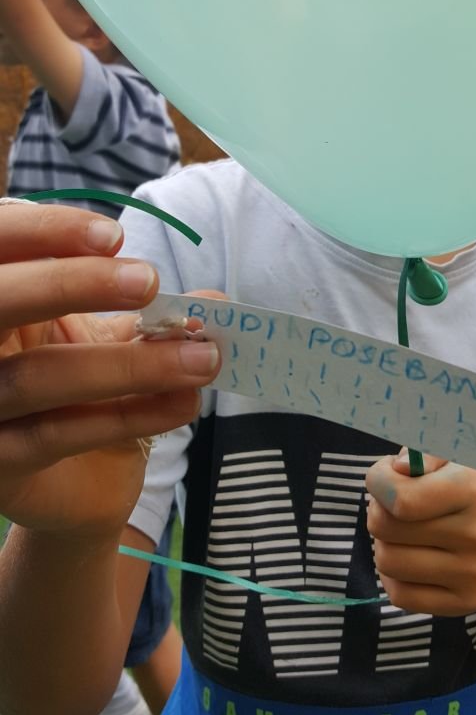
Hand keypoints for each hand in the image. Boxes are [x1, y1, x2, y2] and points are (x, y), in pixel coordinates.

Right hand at [0, 202, 219, 540]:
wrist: (80, 483)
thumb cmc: (93, 391)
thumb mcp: (120, 338)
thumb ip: (157, 313)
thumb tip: (216, 301)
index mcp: (0, 297)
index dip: (43, 231)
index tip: (113, 237)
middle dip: (70, 284)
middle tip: (148, 281)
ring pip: (35, 378)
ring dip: (127, 364)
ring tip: (202, 357)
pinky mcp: (0, 466)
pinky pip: (59, 434)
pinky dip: (128, 417)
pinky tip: (183, 403)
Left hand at [366, 450, 475, 616]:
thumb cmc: (465, 491)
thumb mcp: (450, 459)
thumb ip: (421, 453)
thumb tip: (397, 469)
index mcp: (472, 491)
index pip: (399, 498)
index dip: (378, 483)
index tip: (384, 478)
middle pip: (384, 529)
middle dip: (379, 512)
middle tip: (394, 507)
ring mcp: (472, 574)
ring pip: (386, 563)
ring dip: (384, 544)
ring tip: (402, 533)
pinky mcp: (464, 603)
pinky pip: (399, 596)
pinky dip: (392, 576)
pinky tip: (409, 558)